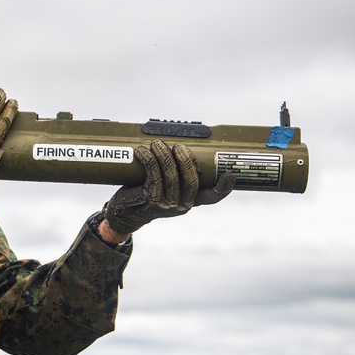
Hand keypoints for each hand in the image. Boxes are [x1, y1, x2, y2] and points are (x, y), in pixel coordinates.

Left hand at [102, 140, 233, 234]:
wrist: (125, 213)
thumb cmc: (147, 193)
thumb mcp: (166, 186)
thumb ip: (175, 172)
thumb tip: (179, 141)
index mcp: (191, 201)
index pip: (212, 197)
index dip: (223, 187)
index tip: (229, 174)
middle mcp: (182, 205)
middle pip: (191, 179)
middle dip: (185, 158)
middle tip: (176, 145)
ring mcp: (167, 205)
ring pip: (171, 175)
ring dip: (164, 155)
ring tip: (156, 143)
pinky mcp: (151, 201)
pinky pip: (153, 176)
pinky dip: (149, 160)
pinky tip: (143, 151)